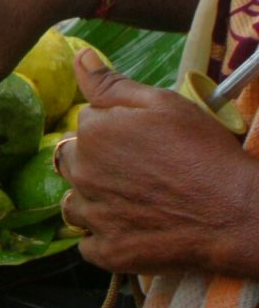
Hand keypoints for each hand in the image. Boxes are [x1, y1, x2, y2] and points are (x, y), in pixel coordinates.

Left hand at [56, 50, 258, 276]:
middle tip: (138, 171)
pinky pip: (86, 243)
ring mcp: (92, 216)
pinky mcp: (106, 252)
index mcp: (92, 133)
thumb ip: (112, 83)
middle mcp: (81, 173)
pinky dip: (101, 238)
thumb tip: (78, 55)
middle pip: (71, 161)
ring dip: (92, 200)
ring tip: (132, 200)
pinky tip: (129, 229)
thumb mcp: (163, 104)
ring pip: (74, 203)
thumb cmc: (203, 151)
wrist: (236, 213)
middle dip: (94, 162)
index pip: (86, 123)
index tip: (143, 140)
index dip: (114, 128)